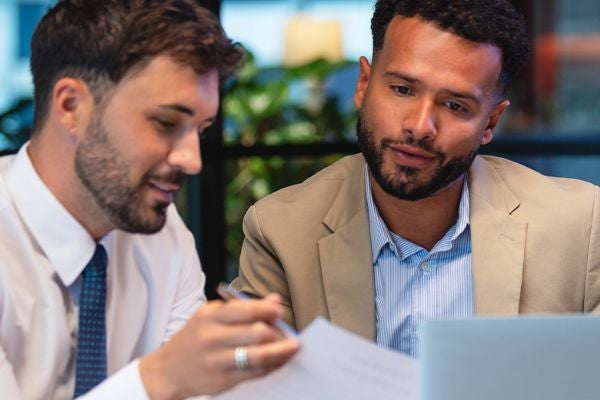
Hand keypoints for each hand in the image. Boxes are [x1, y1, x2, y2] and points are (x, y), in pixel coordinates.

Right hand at [139, 293, 299, 399]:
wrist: (168, 370)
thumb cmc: (195, 338)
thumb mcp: (211, 315)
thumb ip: (243, 308)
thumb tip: (275, 300)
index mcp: (210, 317)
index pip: (245, 310)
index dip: (268, 310)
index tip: (279, 310)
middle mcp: (212, 338)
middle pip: (256, 334)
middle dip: (277, 333)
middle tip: (286, 332)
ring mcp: (216, 362)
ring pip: (258, 357)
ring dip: (280, 353)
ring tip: (292, 348)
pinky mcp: (222, 382)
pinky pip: (254, 374)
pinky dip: (270, 367)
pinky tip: (278, 362)